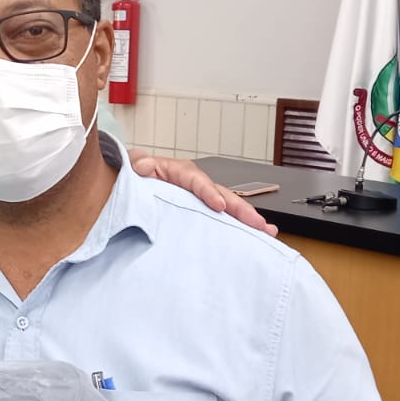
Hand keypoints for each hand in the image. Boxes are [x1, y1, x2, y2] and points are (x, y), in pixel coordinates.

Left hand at [128, 150, 277, 236]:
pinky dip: (239, 227)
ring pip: (229, 207)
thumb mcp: (134, 164)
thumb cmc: (136, 173)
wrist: (132, 183)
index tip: (218, 206)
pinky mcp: (203, 211)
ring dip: (248, 219)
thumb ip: (139, 163)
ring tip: (266, 230)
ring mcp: (202, 198)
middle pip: (222, 194)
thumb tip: (144, 165)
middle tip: (258, 222)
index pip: (197, 181)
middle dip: (241, 209)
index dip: (208, 192)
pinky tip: (255, 237)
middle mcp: (197, 184)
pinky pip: (223, 218)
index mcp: (180, 172)